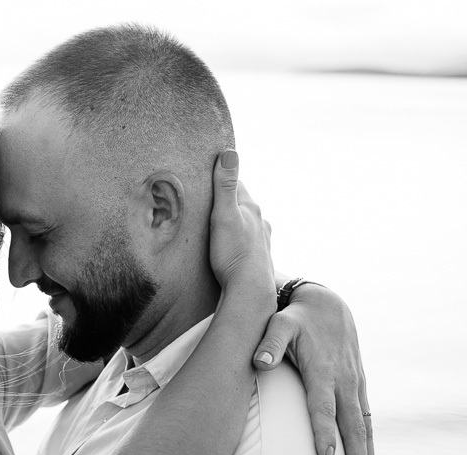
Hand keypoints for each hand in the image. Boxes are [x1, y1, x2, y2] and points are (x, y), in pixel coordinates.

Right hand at [207, 150, 274, 305]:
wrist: (249, 290)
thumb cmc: (233, 253)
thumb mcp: (224, 216)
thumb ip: (225, 186)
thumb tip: (229, 152)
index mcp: (251, 208)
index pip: (235, 184)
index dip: (219, 180)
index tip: (204, 178)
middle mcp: (260, 221)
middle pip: (240, 204)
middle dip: (225, 202)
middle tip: (204, 204)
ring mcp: (261, 239)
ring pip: (245, 223)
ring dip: (233, 222)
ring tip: (215, 227)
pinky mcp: (259, 257)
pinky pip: (247, 241)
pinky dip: (238, 240)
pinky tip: (230, 247)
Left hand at [253, 285, 374, 454]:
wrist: (326, 303)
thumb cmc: (295, 317)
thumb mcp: (279, 323)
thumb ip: (269, 342)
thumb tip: (259, 361)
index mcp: (323, 370)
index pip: (323, 406)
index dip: (324, 431)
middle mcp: (344, 380)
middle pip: (352, 424)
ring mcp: (355, 384)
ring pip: (365, 426)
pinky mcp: (358, 386)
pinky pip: (367, 419)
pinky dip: (369, 443)